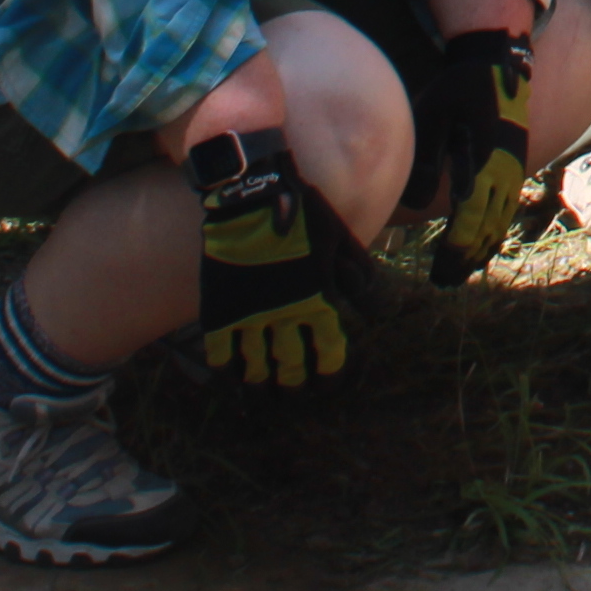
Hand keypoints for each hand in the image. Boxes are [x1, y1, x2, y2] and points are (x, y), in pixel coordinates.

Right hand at [187, 129, 362, 385]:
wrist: (253, 195)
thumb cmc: (302, 212)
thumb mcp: (338, 239)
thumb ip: (355, 271)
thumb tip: (370, 299)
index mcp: (318, 301)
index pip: (328, 353)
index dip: (329, 374)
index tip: (327, 383)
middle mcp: (285, 317)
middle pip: (292, 368)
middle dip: (295, 386)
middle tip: (294, 394)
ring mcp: (250, 316)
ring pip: (256, 368)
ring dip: (262, 385)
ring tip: (265, 394)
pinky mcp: (221, 309)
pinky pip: (221, 353)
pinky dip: (227, 370)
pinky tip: (232, 377)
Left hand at [404, 22, 537, 280]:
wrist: (498, 62)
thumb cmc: (459, 88)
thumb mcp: (434, 116)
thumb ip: (425, 158)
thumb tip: (412, 203)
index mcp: (485, 162)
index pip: (469, 218)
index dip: (454, 248)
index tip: (438, 271)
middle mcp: (504, 171)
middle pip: (487, 227)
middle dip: (465, 257)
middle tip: (443, 281)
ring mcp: (513, 169)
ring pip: (501, 220)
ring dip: (481, 248)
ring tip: (461, 271)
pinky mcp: (514, 165)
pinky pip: (507, 207)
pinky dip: (495, 230)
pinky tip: (483, 243)